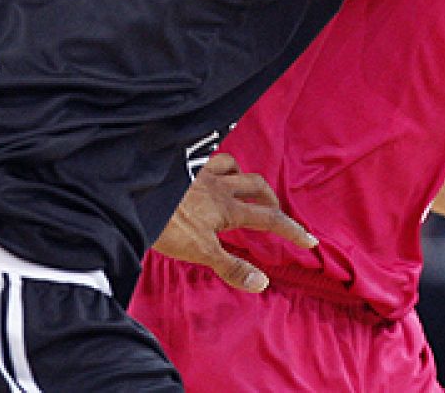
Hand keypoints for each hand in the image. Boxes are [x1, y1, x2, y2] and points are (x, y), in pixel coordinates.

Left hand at [151, 153, 316, 291]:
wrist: (135, 196)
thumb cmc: (167, 224)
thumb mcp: (200, 251)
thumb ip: (231, 266)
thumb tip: (262, 283)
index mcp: (229, 209)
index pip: (270, 219)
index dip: (292, 230)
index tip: (310, 240)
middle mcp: (220, 187)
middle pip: (256, 186)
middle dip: (270, 198)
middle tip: (276, 211)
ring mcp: (200, 174)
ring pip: (234, 167)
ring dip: (244, 177)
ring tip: (245, 188)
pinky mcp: (182, 169)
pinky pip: (207, 160)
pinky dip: (216, 165)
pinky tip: (210, 172)